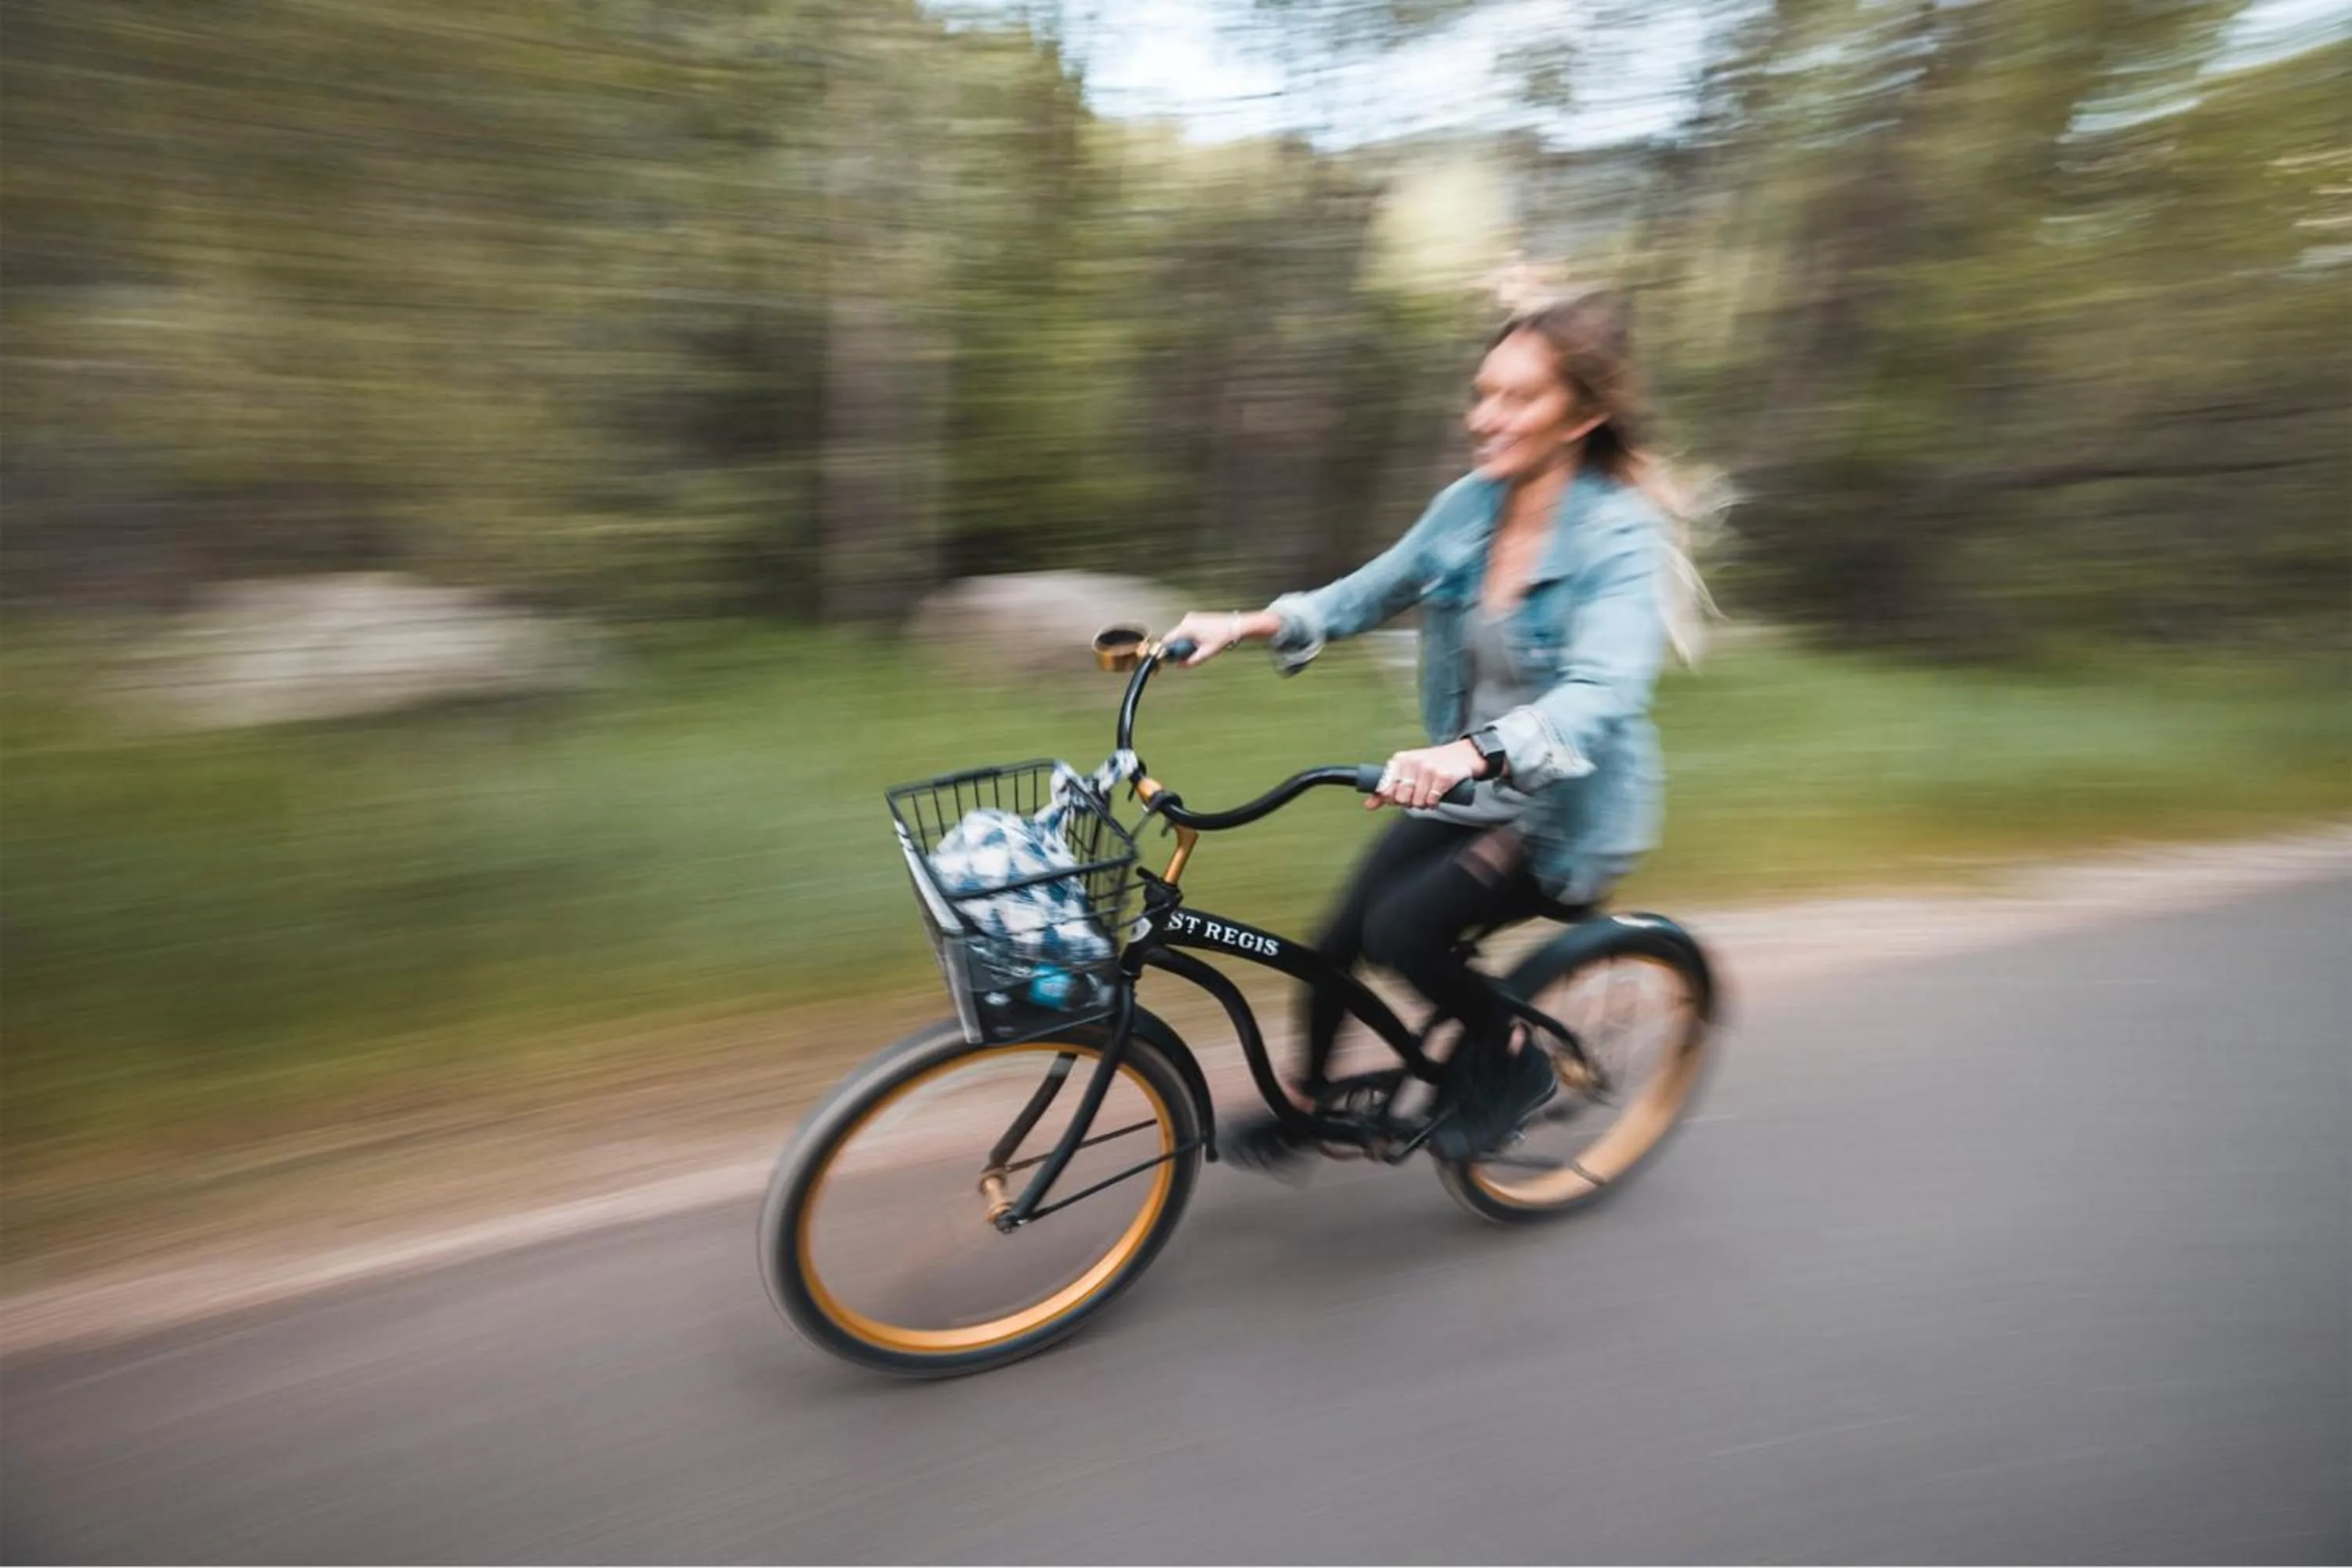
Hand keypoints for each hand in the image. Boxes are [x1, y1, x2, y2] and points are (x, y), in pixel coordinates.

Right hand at [1162, 609, 1274, 666]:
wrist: (1235, 625)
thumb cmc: (1221, 638)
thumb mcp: (1205, 654)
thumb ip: (1190, 661)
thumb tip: (1179, 666)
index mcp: (1186, 628)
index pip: (1167, 640)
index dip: (1166, 650)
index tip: (1168, 658)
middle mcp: (1186, 620)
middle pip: (1173, 636)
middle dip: (1177, 647)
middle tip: (1184, 657)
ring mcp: (1191, 617)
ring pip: (1180, 632)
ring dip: (1183, 642)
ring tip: (1196, 649)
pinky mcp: (1196, 617)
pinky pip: (1186, 628)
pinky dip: (1188, 636)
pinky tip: (1199, 642)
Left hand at [1368, 740, 1482, 810]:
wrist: (1463, 755)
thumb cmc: (1431, 765)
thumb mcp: (1407, 770)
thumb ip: (1387, 787)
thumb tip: (1368, 806)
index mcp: (1400, 760)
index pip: (1385, 788)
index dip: (1391, 798)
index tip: (1398, 798)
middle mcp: (1413, 762)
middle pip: (1401, 798)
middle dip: (1409, 803)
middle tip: (1417, 796)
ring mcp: (1429, 769)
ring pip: (1417, 802)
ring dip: (1424, 804)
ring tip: (1429, 795)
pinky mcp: (1443, 777)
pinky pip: (1432, 801)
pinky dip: (1434, 803)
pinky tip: (1437, 797)